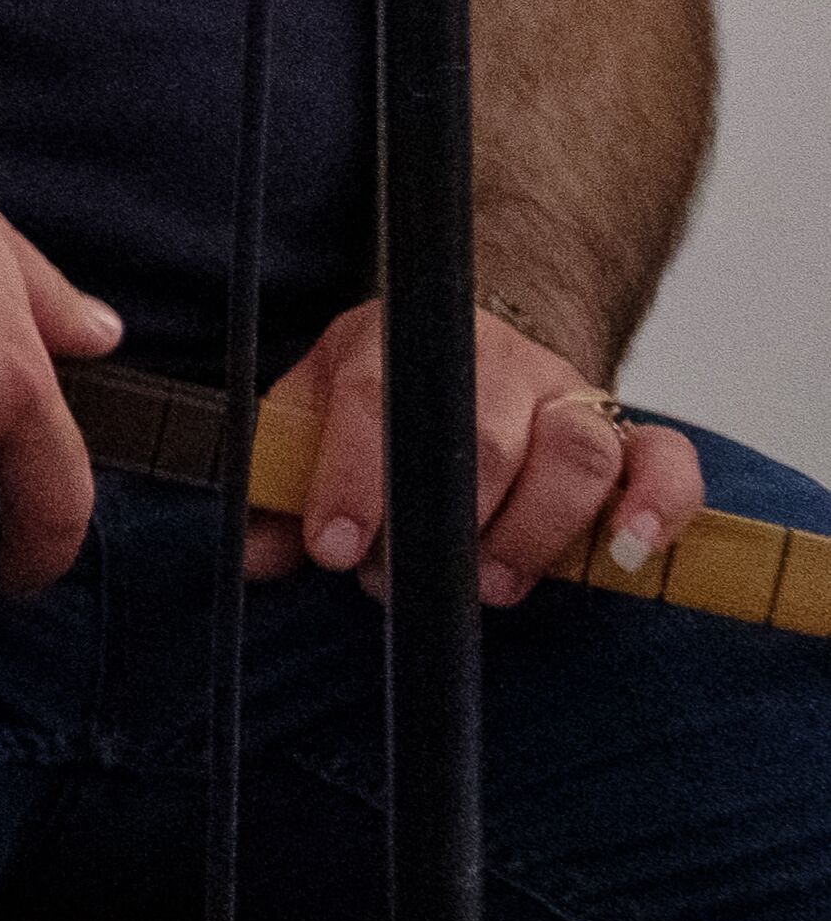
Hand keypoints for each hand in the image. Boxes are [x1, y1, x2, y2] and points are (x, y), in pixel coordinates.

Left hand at [249, 295, 703, 607]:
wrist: (480, 335)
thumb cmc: (389, 388)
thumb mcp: (316, 409)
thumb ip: (280, 479)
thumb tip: (254, 553)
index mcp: (398, 345)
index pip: (373, 399)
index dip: (353, 478)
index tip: (334, 546)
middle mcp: (492, 362)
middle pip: (482, 433)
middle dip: (442, 521)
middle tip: (402, 580)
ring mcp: (568, 396)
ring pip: (576, 452)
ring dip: (534, 530)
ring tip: (492, 584)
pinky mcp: (632, 435)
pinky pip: (666, 462)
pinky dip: (655, 507)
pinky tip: (621, 553)